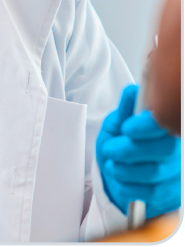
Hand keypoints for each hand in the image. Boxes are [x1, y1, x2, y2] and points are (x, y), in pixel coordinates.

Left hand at [96, 84, 180, 217]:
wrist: (117, 173)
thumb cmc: (119, 143)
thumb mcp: (117, 124)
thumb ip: (125, 111)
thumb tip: (132, 91)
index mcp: (168, 127)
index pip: (166, 124)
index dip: (147, 127)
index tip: (126, 129)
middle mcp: (180, 150)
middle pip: (164, 150)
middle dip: (130, 151)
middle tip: (110, 150)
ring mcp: (179, 174)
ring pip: (155, 174)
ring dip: (125, 170)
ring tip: (112, 165)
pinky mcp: (174, 196)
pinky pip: (152, 195)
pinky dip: (128, 187)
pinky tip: (120, 181)